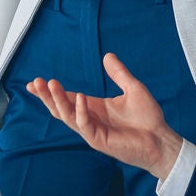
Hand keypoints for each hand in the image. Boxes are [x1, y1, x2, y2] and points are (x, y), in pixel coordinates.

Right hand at [28, 53, 183, 178]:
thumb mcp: (133, 89)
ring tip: (49, 85)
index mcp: (94, 108)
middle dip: (47, 96)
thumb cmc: (148, 118)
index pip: (67, 98)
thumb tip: (107, 55)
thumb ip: (119, 74)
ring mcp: (92, 131)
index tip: (35, 82)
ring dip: (57, 101)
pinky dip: (80, 111)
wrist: (161, 140)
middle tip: (34, 83)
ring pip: (67, 116)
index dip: (51, 91)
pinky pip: (84, 125)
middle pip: (61, 108)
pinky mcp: (98, 140)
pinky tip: (79, 97)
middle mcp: (89, 119)